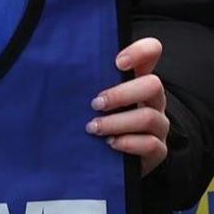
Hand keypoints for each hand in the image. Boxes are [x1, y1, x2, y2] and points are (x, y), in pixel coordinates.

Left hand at [90, 38, 169, 175]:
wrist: (107, 161)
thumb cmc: (96, 121)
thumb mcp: (94, 97)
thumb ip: (86, 80)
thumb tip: (54, 65)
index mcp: (139, 79)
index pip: (152, 51)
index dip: (140, 51)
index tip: (117, 62)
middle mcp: (154, 99)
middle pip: (153, 84)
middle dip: (121, 94)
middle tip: (95, 103)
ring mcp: (159, 125)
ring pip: (149, 117)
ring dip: (117, 122)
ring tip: (93, 128)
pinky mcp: (158, 151)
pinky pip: (150, 144)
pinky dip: (128, 143)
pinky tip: (110, 144)